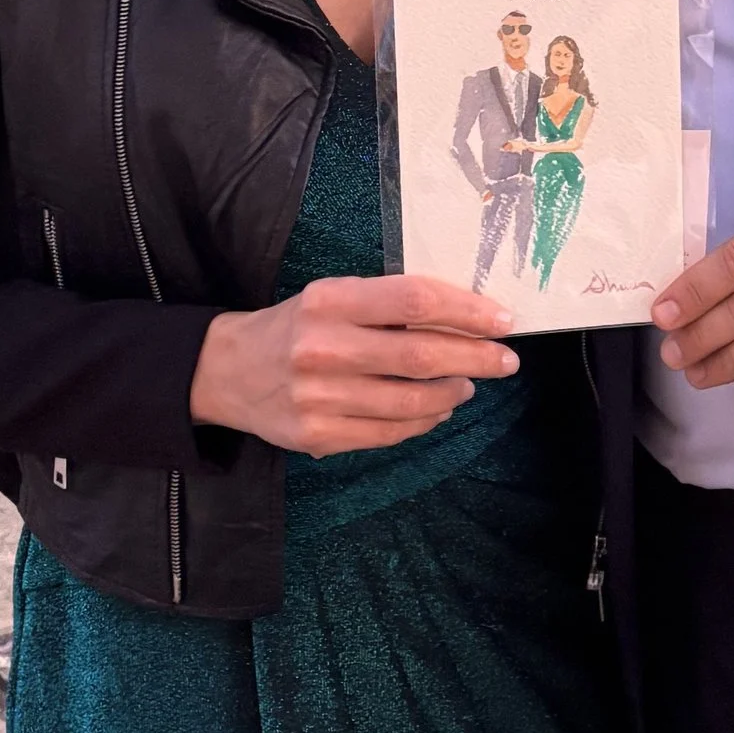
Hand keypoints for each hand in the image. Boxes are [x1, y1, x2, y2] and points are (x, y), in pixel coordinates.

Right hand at [190, 275, 517, 456]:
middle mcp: (322, 347)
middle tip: (506, 360)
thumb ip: (387, 304)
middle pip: (421, 354)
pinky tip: (438, 409)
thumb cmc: (295, 326)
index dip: (467, 310)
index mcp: (329, 301)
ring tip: (469, 384)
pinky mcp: (317, 436)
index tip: (503, 320)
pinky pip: (389, 433)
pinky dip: (424, 422)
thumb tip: (464, 316)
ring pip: (411, 401)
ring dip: (452, 393)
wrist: (227, 371)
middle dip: (476, 357)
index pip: (415, 300)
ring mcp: (319, 397)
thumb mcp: (332, 297)